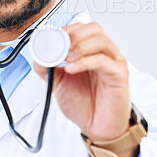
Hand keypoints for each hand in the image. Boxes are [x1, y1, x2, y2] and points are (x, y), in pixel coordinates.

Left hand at [33, 22, 135, 156]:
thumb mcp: (57, 83)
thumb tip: (37, 55)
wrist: (97, 128)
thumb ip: (47, 67)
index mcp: (89, 51)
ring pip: (101, 40)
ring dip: (80, 46)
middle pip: (94, 29)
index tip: (52, 37)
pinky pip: (104, 61)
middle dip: (74, 34)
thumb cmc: (83, 104)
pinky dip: (85, 61)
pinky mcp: (119, 75)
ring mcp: (113, 62)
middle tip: (60, 47)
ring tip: (67, 58)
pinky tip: (72, 69)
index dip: (66, 29)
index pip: (81, 28)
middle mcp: (103, 53)